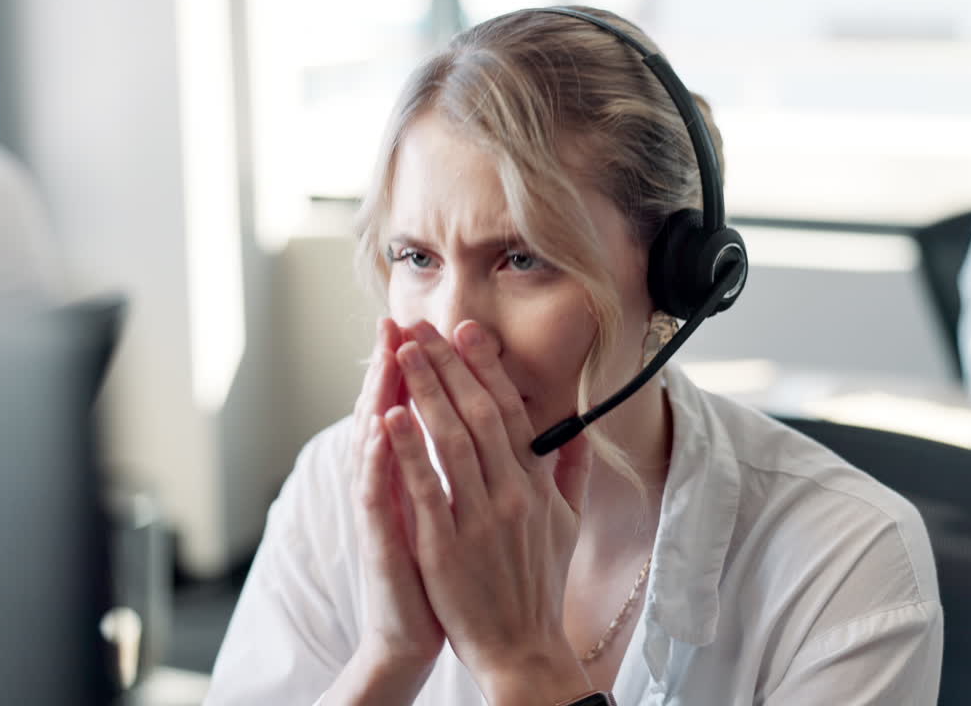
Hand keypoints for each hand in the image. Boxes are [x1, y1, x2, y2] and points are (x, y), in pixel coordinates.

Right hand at [348, 318, 443, 671]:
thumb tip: (506, 431)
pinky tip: (382, 425)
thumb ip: (476, 468)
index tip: (437, 325)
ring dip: (382, 395)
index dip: (430, 368)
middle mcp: (394, 482)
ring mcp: (382, 507)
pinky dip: (379, 456)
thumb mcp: (462, 510)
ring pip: (377, 440)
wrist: (419, 629)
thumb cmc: (445, 568)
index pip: (421, 408)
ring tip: (389, 352)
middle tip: (400, 320)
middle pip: (392, 410)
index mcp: (419, 472)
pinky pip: (376, 490)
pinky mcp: (378, 536)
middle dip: (398, 365)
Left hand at [384, 320, 594, 702]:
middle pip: (478, 414)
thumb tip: (578, 426)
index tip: (466, 331)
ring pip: (452, 441)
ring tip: (402, 353)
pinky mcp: (447, 548)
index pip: (510, 410)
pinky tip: (391, 418)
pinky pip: (427, 490)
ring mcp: (479, 519)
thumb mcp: (568, 522)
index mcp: (534, 484)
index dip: (486, 367)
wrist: (522, 645)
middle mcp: (511, 494)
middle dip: (448, 365)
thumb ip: (572, 470)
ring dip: (426, 392)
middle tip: (422, 326)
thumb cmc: (539, 582)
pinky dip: (409, 451)